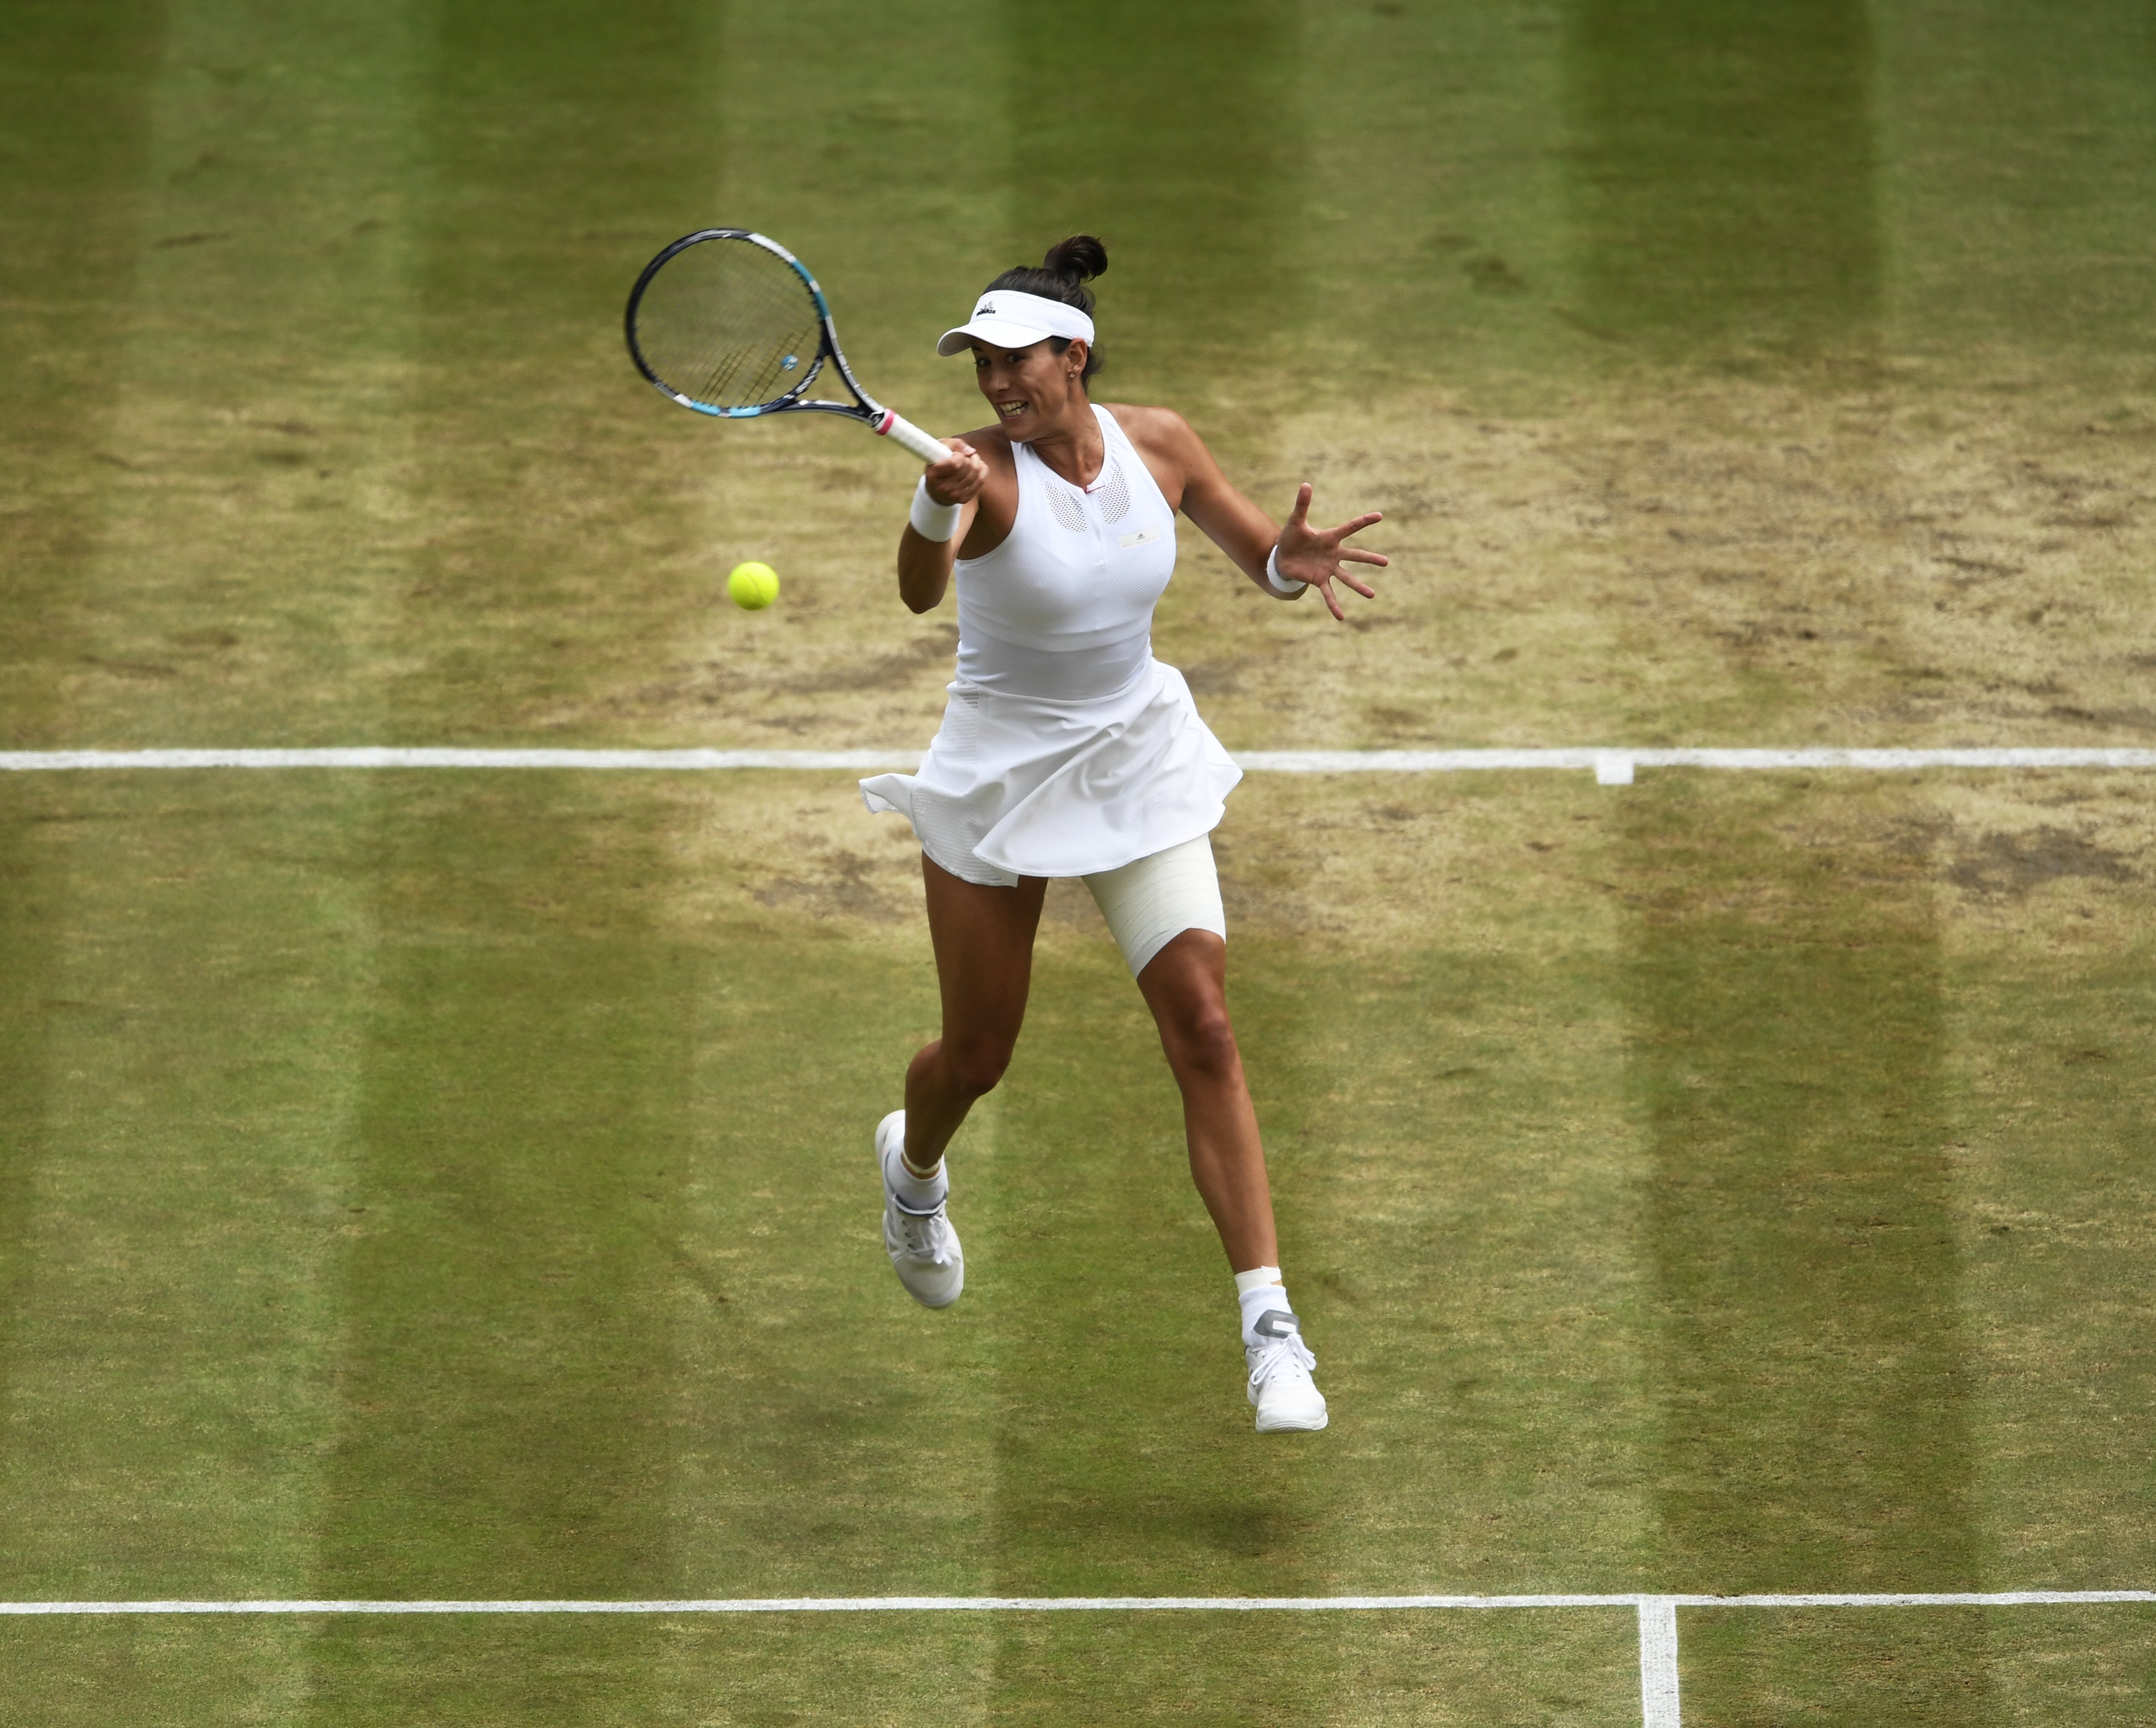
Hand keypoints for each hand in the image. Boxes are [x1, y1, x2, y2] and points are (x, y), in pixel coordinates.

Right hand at [925, 439, 988, 506]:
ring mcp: (954, 495)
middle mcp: (943, 487)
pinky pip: (981, 480)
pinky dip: (981, 471)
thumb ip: (956, 444)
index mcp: (933, 474)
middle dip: (968, 457)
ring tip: (969, 461)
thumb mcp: (940, 448)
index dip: (959, 455)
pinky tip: (975, 468)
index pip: (955, 463)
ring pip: (976, 473)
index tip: (954, 454)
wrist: (936, 490)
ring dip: (976, 462)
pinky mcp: (964, 499)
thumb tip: (972, 452)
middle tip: (963, 457)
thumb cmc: (938, 464)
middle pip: (968, 467)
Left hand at [1274, 483, 1386, 620]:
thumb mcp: (1296, 521)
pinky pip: (1328, 595)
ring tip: (1372, 595)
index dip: (1364, 521)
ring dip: (1359, 587)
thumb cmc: (1291, 537)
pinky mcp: (1319, 581)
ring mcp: (1328, 569)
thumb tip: (1306, 484)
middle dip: (1370, 559)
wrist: (1281, 557)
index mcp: (1330, 537)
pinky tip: (1341, 617)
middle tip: (1386, 563)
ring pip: (1347, 578)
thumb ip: (1302, 504)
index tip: (1380, 516)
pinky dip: (1334, 606)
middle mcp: (1333, 554)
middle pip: (1355, 556)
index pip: (1350, 527)